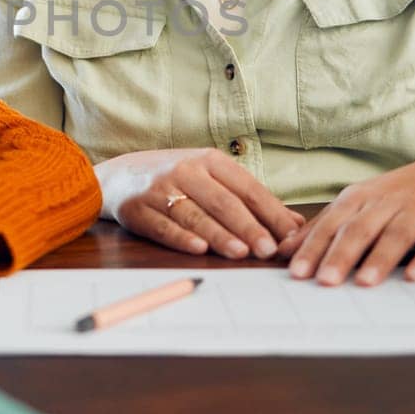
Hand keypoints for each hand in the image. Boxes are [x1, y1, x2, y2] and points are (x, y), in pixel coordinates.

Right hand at [107, 148, 304, 259]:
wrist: (118, 175)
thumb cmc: (176, 179)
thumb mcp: (212, 178)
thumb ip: (250, 200)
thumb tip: (295, 225)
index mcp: (210, 160)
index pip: (247, 188)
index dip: (270, 212)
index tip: (290, 236)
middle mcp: (186, 171)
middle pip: (223, 202)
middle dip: (249, 227)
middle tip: (268, 250)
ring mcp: (160, 190)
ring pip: (195, 215)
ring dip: (220, 235)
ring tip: (241, 253)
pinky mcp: (139, 209)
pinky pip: (164, 226)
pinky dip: (181, 238)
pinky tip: (199, 249)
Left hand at [278, 166, 414, 285]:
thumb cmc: (395, 196)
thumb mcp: (355, 204)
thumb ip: (322, 227)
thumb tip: (284, 250)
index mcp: (357, 198)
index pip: (331, 224)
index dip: (313, 247)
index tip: (297, 273)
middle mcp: (385, 202)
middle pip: (360, 229)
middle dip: (341, 255)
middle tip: (325, 281)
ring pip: (397, 234)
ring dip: (380, 258)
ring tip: (365, 282)